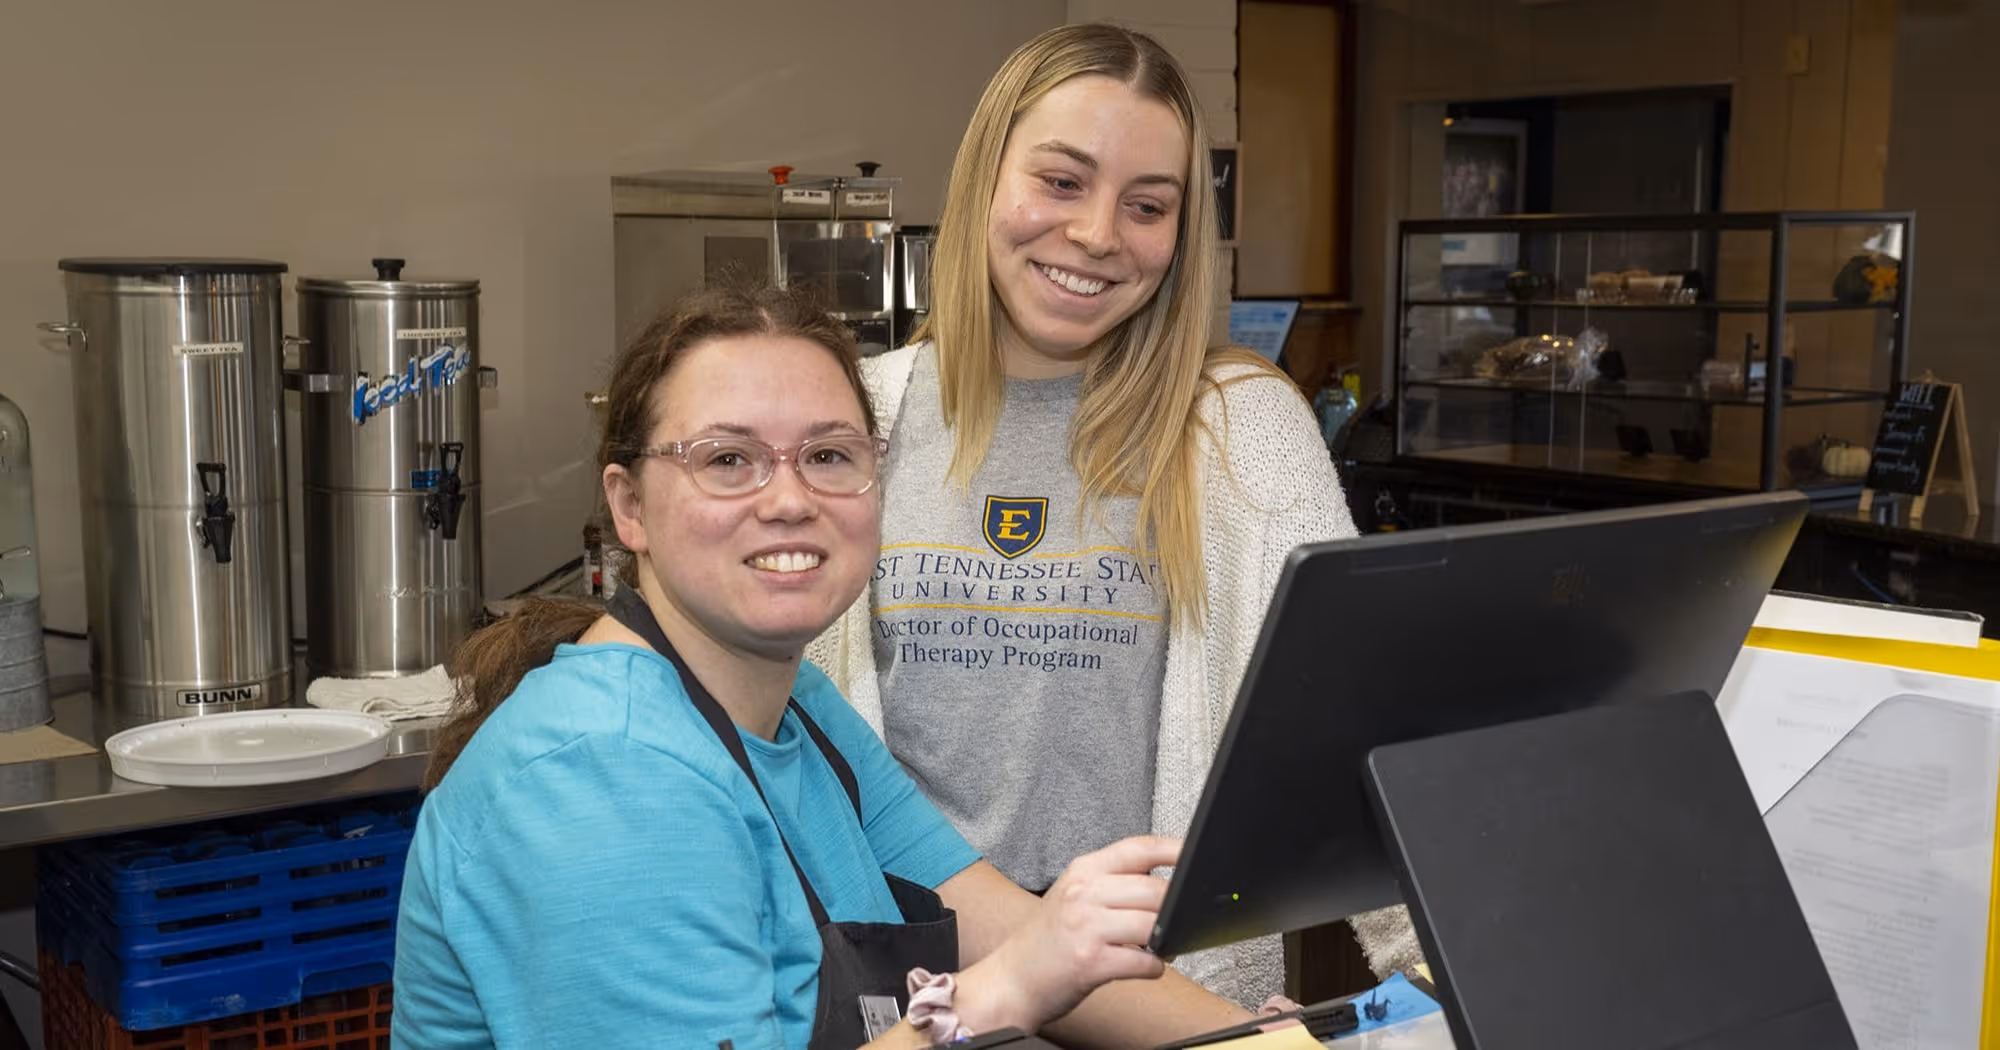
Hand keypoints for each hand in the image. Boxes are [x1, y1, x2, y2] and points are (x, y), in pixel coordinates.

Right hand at [959, 836, 1180, 1032]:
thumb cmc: (1048, 940)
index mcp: (1082, 870)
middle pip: (1154, 888)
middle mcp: (1083, 892)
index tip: (1196, 854)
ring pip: (1154, 923)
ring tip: (1162, 946)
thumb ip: (1112, 883)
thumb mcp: (1072, 895)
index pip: (1137, 848)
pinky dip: (1154, 966)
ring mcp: (1086, 926)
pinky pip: (1144, 961)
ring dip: (1168, 939)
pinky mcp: (1091, 961)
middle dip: (1175, 908)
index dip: (1173, 849)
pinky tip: (1143, 966)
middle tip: (1175, 923)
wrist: (1012, 978)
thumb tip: (1163, 881)